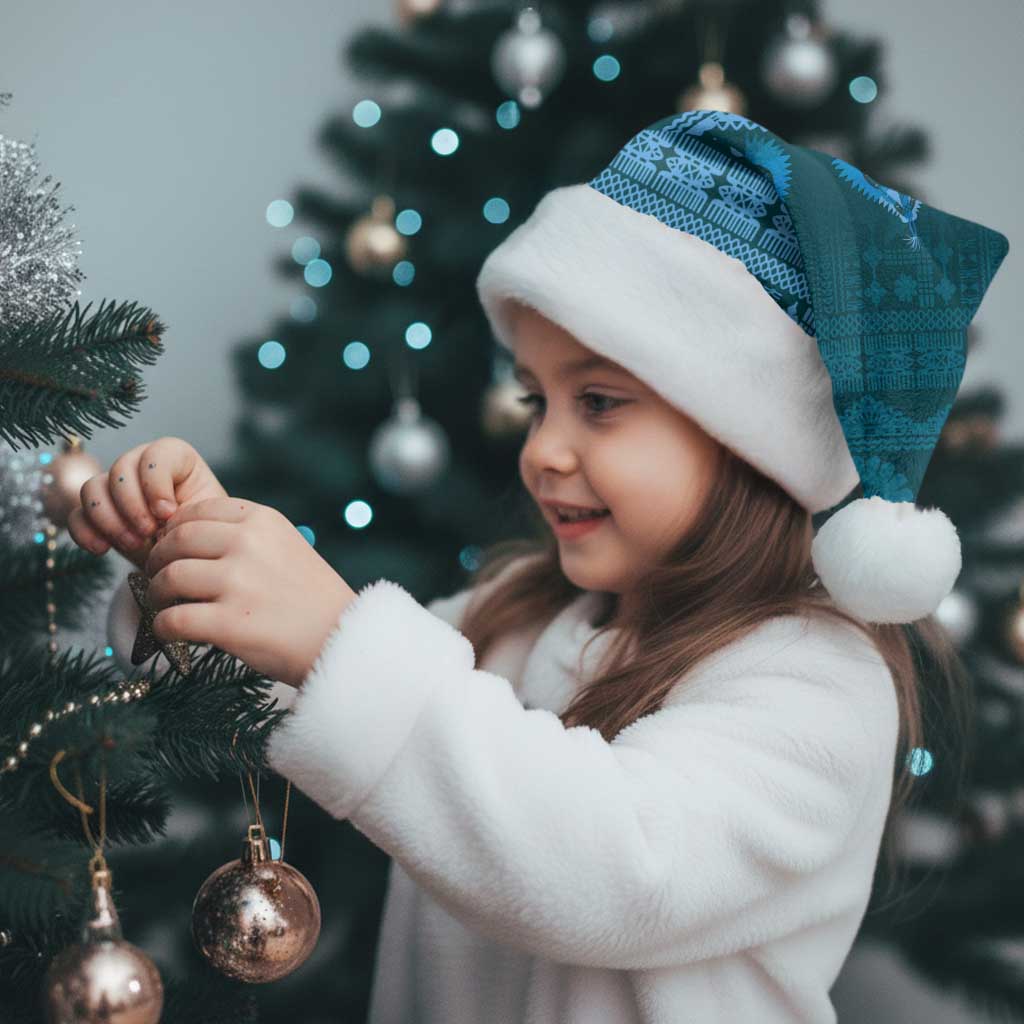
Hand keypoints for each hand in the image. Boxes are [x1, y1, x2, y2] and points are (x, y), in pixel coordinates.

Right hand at [67, 437, 227, 570]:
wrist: (188, 560)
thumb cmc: (203, 534)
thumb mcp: (206, 520)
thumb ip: (189, 510)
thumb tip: (163, 515)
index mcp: (176, 459)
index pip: (156, 454)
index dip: (156, 483)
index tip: (168, 513)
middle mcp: (141, 466)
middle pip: (120, 469)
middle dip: (132, 505)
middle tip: (148, 533)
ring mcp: (115, 488)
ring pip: (92, 488)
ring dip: (109, 519)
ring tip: (133, 544)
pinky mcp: (97, 514)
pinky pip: (76, 515)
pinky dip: (85, 532)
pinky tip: (102, 549)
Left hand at [142, 496, 357, 687]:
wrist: (342, 639)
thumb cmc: (312, 598)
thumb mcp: (287, 546)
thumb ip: (246, 536)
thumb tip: (185, 538)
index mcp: (263, 520)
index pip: (198, 511)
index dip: (175, 530)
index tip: (172, 547)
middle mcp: (248, 544)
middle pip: (176, 541)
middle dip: (158, 559)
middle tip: (157, 577)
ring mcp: (238, 583)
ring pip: (169, 578)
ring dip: (157, 594)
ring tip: (164, 605)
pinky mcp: (229, 623)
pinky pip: (172, 620)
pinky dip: (162, 627)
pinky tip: (170, 632)